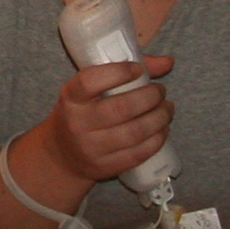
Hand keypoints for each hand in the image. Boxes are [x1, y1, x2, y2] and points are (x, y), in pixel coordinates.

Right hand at [40, 54, 175, 191]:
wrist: (62, 155)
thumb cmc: (83, 113)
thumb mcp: (91, 89)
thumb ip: (125, 70)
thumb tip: (167, 62)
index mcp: (71, 97)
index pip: (90, 81)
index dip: (118, 72)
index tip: (137, 69)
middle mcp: (78, 123)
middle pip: (121, 108)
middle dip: (150, 97)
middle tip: (160, 91)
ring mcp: (91, 148)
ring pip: (135, 132)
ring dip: (159, 118)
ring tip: (167, 109)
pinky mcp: (105, 167)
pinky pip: (138, 153)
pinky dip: (157, 139)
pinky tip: (162, 129)